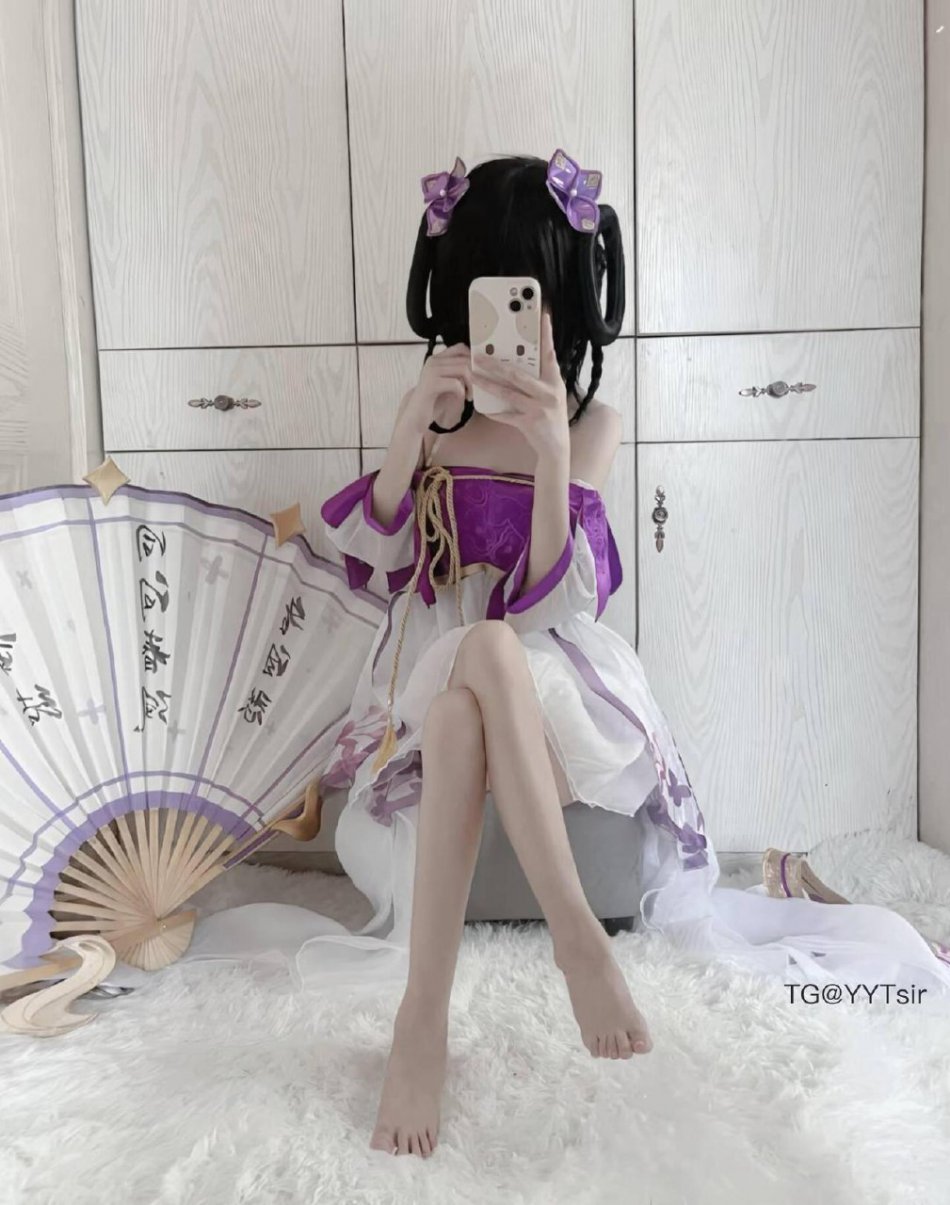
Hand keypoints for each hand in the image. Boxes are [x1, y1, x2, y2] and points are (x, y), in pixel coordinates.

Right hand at [399, 343, 472, 434]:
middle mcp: (433, 361)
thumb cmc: (434, 399)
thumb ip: (457, 372)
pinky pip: (456, 383)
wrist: (416, 414)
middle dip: (475, 374)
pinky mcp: (432, 384)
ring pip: (463, 369)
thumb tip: (477, 366)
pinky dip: (463, 392)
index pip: (460, 348)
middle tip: (476, 387)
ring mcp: (431, 371)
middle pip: (464, 359)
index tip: (477, 373)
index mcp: (436, 358)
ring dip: (471, 384)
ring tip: (470, 394)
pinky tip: (463, 398)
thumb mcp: (447, 382)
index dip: (473, 359)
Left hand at [471, 311, 568, 457]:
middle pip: (518, 374)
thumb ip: (539, 379)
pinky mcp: (529, 423)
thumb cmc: (551, 417)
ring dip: (488, 384)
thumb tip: (517, 362)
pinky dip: (494, 411)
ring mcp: (539, 408)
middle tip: (478, 356)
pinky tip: (482, 407)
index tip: (541, 315)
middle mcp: (549, 393)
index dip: (546, 334)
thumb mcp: (551, 395)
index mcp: (554, 381)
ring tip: (472, 376)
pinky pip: (506, 415)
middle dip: (495, 364)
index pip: (549, 353)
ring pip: (508, 393)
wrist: (556, 448)